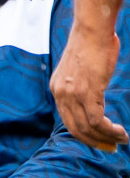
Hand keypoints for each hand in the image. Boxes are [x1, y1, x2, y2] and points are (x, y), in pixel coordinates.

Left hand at [51, 24, 126, 148]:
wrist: (92, 30)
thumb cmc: (92, 45)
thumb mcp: (79, 69)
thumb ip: (81, 85)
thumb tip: (93, 97)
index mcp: (57, 89)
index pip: (67, 119)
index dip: (83, 133)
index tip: (98, 139)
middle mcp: (60, 94)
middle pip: (74, 128)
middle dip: (94, 141)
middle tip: (111, 147)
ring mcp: (72, 94)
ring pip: (87, 127)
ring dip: (106, 137)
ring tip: (121, 140)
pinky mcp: (86, 92)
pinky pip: (96, 120)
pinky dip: (109, 130)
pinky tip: (120, 132)